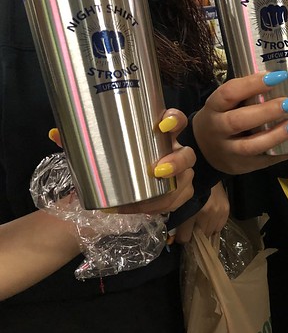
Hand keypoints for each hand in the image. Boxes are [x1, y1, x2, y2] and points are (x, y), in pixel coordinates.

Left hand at [47, 110, 195, 214]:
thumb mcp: (96, 149)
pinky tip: (145, 212)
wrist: (120, 183)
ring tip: (144, 204)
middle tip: (157, 170)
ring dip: (169, 193)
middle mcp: (174, 152)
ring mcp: (180, 174)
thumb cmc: (113, 158)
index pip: (175, 120)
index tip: (162, 125)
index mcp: (159, 134)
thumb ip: (78, 141)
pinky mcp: (178, 192)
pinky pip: (179, 201)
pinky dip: (163, 207)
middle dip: (176, 162)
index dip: (174, 120)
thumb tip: (55, 135)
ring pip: (185, 181)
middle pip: (187, 154)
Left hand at [173, 181, 229, 243]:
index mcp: (190, 211)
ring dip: (204, 230)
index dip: (181, 237)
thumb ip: (178, 217)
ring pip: (209, 234)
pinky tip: (209, 218)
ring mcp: (217, 212)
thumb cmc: (190, 186)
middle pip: (199, 237)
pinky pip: (218, 228)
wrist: (206, 171)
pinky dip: (213, 226)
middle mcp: (206, 213)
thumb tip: (172, 236)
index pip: (185, 237)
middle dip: (193, 234)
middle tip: (190, 228)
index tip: (179, 234)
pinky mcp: (225, 211)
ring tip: (200, 222)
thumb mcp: (180, 202)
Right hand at [192, 71, 287, 174]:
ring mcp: (229, 151)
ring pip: (251, 145)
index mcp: (213, 107)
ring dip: (277, 135)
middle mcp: (217, 130)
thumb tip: (282, 78)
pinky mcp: (242, 166)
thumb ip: (245, 94)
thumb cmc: (222, 118)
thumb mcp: (224, 104)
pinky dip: (284, 154)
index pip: (229, 93)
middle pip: (239, 121)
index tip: (278, 76)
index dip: (252, 84)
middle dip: (268, 111)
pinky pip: (265, 162)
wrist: (204, 151)